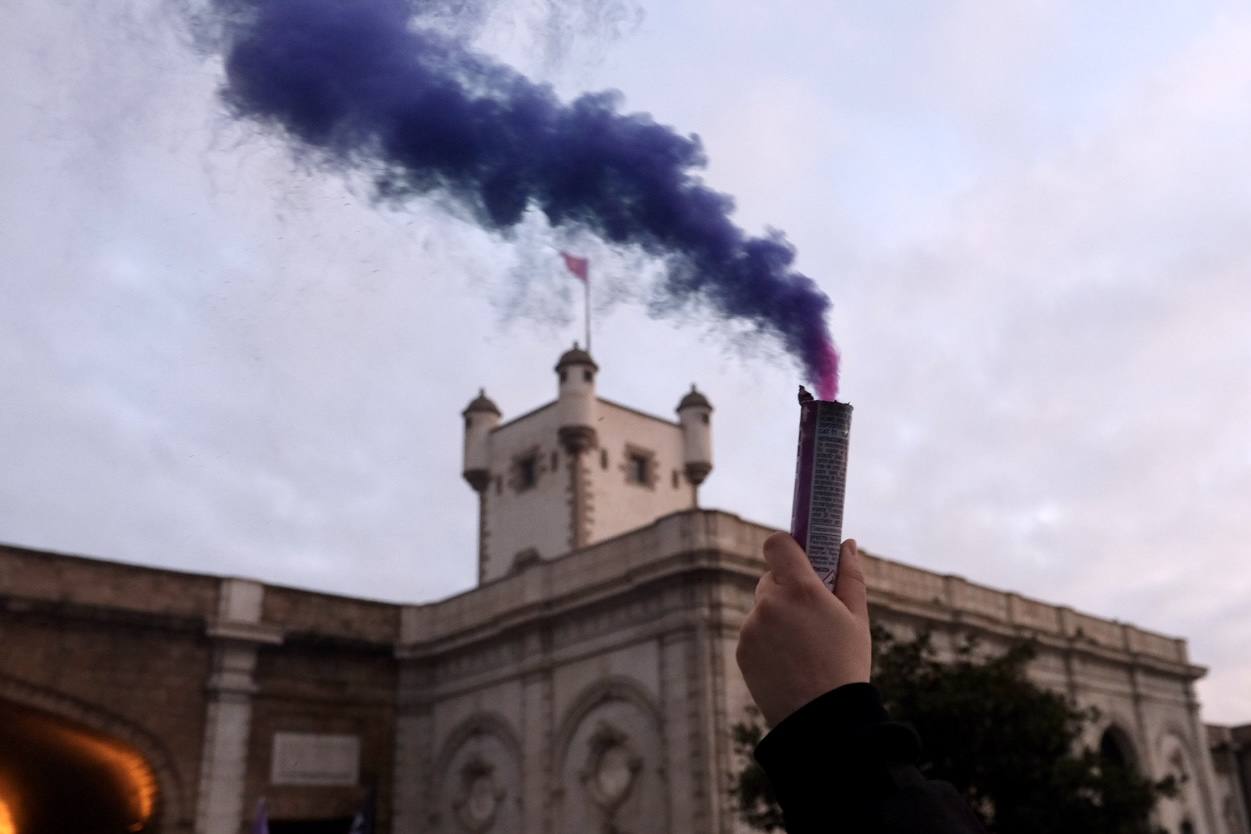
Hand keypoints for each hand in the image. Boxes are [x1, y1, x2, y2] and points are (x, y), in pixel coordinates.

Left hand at [735, 534, 870, 726]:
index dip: (787, 546)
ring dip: (778, 616)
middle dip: (788, 588)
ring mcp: (752, 627)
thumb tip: (847, 545)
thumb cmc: (846, 665)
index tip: (800, 556)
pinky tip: (789, 662)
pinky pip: (754, 632)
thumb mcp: (857, 619)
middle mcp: (770, 603)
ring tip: (804, 647)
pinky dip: (768, 639)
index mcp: (801, 589)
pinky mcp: (742, 649)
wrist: (822, 721)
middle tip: (811, 610)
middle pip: (770, 578)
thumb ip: (850, 576)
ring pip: (763, 608)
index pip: (777, 544)